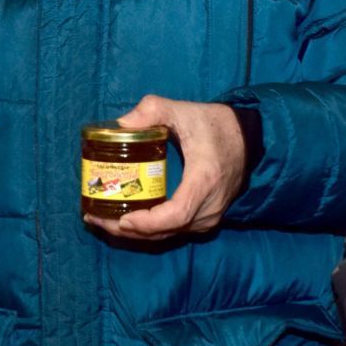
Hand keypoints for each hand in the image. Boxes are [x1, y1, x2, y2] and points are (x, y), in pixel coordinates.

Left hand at [86, 95, 246, 241]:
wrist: (249, 139)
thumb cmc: (215, 125)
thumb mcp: (183, 111)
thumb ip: (152, 109)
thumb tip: (121, 124)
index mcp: (204, 181)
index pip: (176, 214)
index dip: (147, 222)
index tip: (122, 219)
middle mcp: (209, 207)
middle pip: (166, 231)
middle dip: (129, 230)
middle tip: (96, 220)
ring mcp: (210, 216)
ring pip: (169, 235)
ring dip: (137, 233)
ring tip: (104, 221)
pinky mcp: (207, 218)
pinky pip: (176, 231)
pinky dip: (151, 230)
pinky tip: (127, 221)